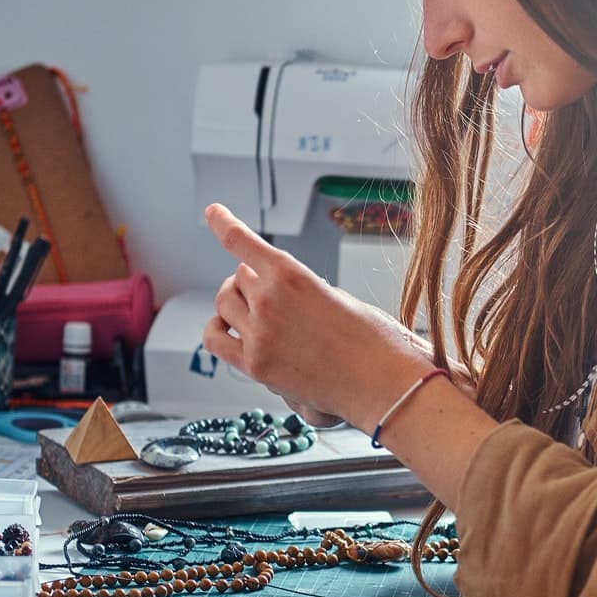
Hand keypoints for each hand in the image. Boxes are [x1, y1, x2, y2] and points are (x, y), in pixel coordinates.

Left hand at [201, 204, 433, 432]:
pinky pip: (214, 338)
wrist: (382, 383)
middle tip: (271, 294)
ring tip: (255, 312)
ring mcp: (259, 334)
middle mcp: (268, 301)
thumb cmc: (373, 341)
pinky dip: (217, 329)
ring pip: (224, 304)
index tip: (213, 212)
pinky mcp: (255, 366)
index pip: (242, 242)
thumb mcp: (338, 296)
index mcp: (291, 275)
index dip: (223, 223)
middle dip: (252, 281)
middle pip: (238, 277)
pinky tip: (227, 328)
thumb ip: (303, 290)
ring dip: (237, 302)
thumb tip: (282, 298)